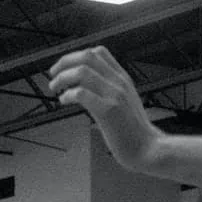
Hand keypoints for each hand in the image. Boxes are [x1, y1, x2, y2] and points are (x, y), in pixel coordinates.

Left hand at [47, 46, 163, 171]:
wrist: (148, 149)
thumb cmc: (134, 130)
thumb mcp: (125, 101)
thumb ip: (109, 89)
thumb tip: (83, 85)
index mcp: (122, 79)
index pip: (98, 52)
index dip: (76, 56)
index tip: (64, 67)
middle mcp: (119, 83)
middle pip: (87, 57)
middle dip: (64, 62)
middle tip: (53, 74)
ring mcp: (114, 95)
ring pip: (82, 72)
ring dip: (62, 78)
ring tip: (55, 88)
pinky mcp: (108, 111)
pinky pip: (82, 93)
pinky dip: (68, 94)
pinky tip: (64, 101)